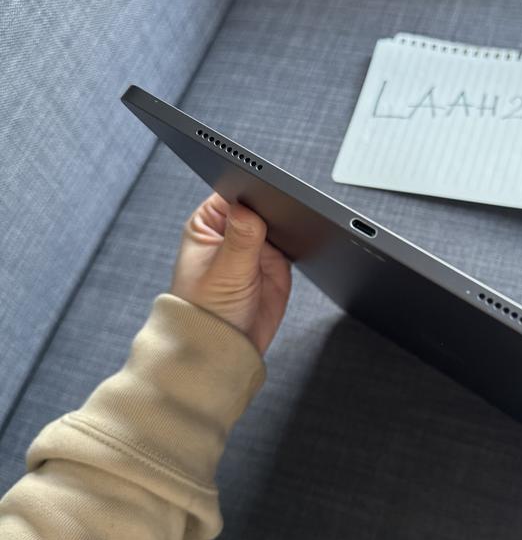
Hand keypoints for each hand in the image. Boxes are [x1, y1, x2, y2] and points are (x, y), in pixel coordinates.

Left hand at [170, 192, 290, 355]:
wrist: (225, 350)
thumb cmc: (206, 314)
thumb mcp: (224, 272)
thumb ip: (240, 238)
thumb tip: (248, 207)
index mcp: (207, 226)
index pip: (233, 194)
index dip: (251, 190)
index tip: (267, 192)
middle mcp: (231, 233)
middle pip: (260, 205)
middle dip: (273, 210)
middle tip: (279, 220)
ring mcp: (255, 248)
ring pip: (278, 223)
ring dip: (286, 227)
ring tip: (285, 239)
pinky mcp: (275, 263)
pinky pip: (292, 244)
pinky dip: (297, 244)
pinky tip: (295, 250)